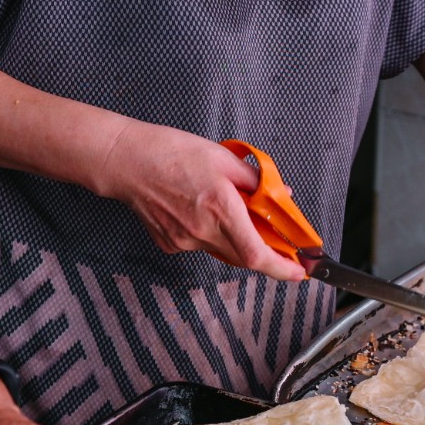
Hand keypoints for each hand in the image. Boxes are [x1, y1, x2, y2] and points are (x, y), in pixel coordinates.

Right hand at [97, 119, 306, 280]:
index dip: (282, 268)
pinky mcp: (170, 245)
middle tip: (273, 237)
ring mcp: (185, 241)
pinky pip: (201, 246)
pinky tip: (197, 210)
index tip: (298, 271)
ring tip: (223, 208)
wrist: (126, 161)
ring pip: (223, 251)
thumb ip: (255, 181)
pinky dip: (210, 234)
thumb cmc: (171, 153)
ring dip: (234, 238)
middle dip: (263, 251)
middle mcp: (203, 231)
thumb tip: (279, 196)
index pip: (257, 254)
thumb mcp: (222, 158)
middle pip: (244, 257)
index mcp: (221, 208)